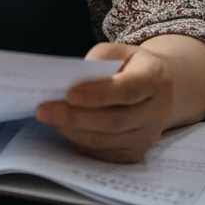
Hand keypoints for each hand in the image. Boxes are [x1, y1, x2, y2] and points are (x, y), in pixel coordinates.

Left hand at [35, 43, 172, 162]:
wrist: (160, 90)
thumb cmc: (131, 66)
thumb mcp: (119, 51)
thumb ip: (98, 59)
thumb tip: (73, 77)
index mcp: (154, 80)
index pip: (126, 90)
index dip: (98, 94)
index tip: (69, 94)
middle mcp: (155, 112)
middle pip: (114, 121)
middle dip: (75, 117)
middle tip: (44, 110)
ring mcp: (147, 136)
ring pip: (107, 141)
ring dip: (73, 131)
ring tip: (48, 118)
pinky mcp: (136, 152)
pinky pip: (105, 153)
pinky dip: (80, 142)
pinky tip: (62, 129)